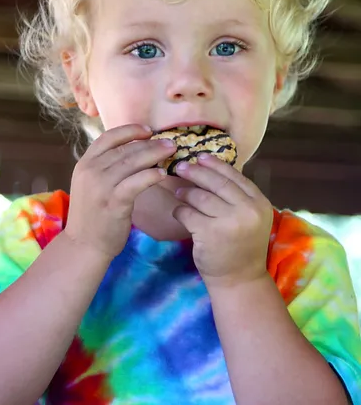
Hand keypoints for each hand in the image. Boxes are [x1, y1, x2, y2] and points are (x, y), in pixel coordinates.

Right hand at [65, 124, 175, 260]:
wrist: (84, 245)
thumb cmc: (93, 215)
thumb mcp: (92, 184)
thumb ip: (108, 167)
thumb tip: (137, 151)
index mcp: (85, 163)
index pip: (108, 137)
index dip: (130, 130)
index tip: (148, 130)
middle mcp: (91, 171)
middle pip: (125, 149)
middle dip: (150, 143)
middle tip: (169, 142)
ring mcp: (101, 186)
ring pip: (132, 162)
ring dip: (155, 154)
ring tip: (171, 152)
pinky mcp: (114, 202)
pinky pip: (136, 182)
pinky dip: (151, 175)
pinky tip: (162, 173)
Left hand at [172, 153, 272, 288]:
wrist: (239, 280)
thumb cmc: (241, 246)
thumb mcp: (248, 218)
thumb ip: (236, 196)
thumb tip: (209, 168)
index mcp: (259, 203)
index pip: (234, 176)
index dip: (215, 164)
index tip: (200, 157)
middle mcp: (247, 210)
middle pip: (216, 182)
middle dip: (196, 172)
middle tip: (180, 167)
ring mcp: (229, 222)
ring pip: (200, 197)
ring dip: (185, 192)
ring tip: (178, 192)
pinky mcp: (210, 234)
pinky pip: (188, 214)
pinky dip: (180, 211)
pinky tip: (178, 211)